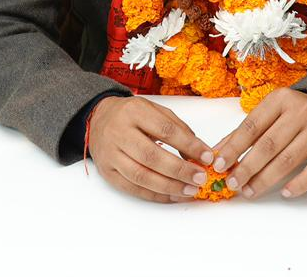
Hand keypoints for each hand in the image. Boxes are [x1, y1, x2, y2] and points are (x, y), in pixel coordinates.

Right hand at [87, 95, 214, 203]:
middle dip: (180, 170)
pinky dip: (155, 195)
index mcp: (134, 111)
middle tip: (200, 178)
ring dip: (169, 187)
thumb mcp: (155, 110)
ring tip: (190, 190)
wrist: (98, 119)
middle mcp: (119, 132)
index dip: (189, 145)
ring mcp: (110, 154)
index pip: (165, 130)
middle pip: (151, 156)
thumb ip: (178, 128)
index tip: (207, 156)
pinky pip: (132, 188)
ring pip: (141, 176)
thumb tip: (199, 153)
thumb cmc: (132, 115)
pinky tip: (172, 195)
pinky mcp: (107, 172)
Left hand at [211, 88, 306, 199]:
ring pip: (288, 160)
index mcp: (280, 99)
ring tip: (250, 191)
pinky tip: (285, 193)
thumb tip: (217, 153)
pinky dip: (299, 184)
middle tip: (232, 184)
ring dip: (266, 179)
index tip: (219, 164)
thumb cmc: (293, 114)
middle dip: (247, 167)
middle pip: (268, 145)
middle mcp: (301, 111)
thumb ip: (244, 132)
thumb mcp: (270, 113)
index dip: (234, 147)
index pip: (252, 126)